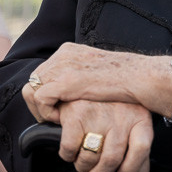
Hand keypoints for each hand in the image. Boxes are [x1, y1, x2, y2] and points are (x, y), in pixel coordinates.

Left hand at [22, 42, 171, 113]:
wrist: (140, 78)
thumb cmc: (127, 80)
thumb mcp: (98, 72)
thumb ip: (82, 75)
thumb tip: (72, 91)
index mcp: (70, 50)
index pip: (43, 72)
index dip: (45, 93)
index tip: (56, 109)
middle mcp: (63, 54)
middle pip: (33, 80)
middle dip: (38, 103)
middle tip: (52, 118)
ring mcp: (64, 66)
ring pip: (31, 89)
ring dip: (41, 109)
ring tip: (56, 120)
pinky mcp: (66, 81)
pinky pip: (41, 99)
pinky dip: (47, 112)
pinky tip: (63, 119)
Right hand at [55, 100, 153, 171]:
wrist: (86, 80)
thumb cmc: (113, 111)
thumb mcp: (131, 129)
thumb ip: (137, 160)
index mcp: (139, 117)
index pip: (141, 148)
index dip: (131, 169)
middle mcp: (121, 114)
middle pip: (112, 159)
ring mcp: (98, 114)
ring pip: (90, 158)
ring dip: (83, 167)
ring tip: (84, 161)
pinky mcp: (76, 114)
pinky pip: (70, 149)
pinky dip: (68, 156)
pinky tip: (72, 150)